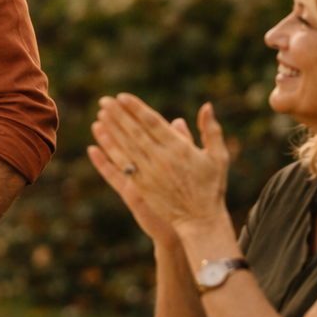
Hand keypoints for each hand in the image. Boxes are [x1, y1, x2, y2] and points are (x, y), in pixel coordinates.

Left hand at [91, 95, 229, 236]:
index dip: (136, 108)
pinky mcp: (141, 186)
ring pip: (125, 146)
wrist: (200, 219)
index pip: (152, 122)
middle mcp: (161, 158)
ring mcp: (149, 172)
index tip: (122, 97)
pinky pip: (122, 165)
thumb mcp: (218, 156)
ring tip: (100, 114)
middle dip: (118, 114)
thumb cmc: (211, 186)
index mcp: (179, 148)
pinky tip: (98, 142)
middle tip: (105, 101)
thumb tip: (207, 106)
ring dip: (111, 130)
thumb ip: (211, 130)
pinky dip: (109, 152)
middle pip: (134, 131)